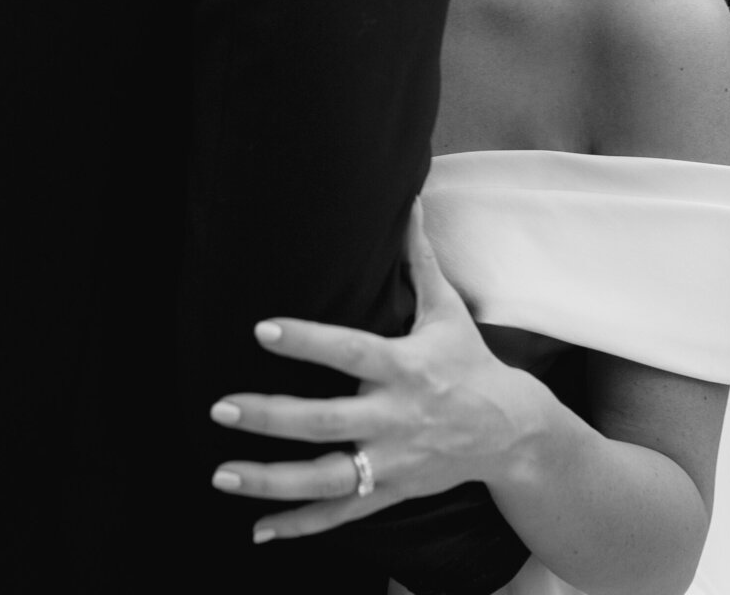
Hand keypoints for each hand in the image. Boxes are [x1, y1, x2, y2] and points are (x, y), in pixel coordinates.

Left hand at [209, 202, 529, 543]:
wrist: (511, 431)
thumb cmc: (469, 360)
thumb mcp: (448, 309)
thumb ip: (420, 258)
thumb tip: (412, 199)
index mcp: (405, 368)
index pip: (350, 352)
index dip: (307, 341)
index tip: (262, 330)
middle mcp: (395, 418)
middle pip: (326, 422)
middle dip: (270, 417)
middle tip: (219, 408)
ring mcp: (391, 462)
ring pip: (325, 478)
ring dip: (270, 480)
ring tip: (219, 473)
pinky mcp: (391, 491)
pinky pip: (340, 514)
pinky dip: (299, 526)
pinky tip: (256, 531)